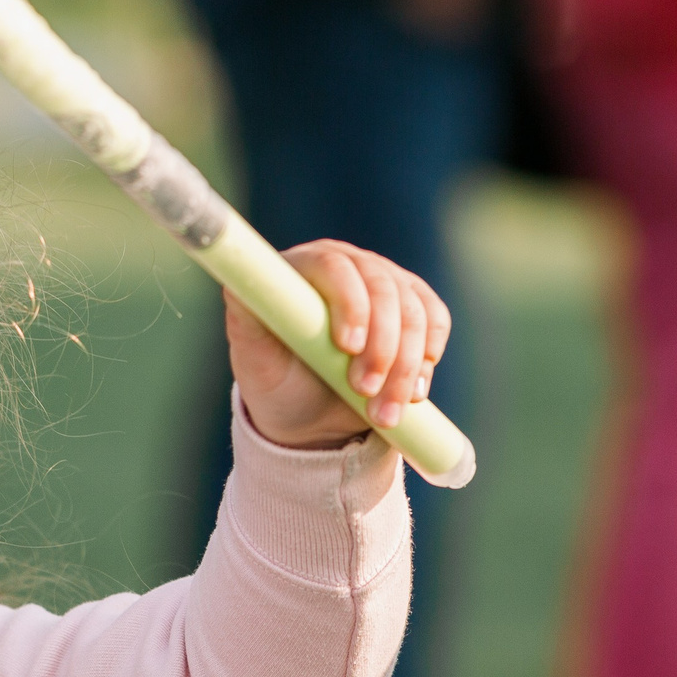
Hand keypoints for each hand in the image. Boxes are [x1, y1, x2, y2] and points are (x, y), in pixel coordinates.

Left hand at [227, 239, 449, 450]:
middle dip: (381, 347)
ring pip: (413, 312)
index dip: (349, 303)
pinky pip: (436, 321)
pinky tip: (413, 390)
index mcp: (302, 265)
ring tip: (385, 411)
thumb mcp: (252, 357)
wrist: (311, 412)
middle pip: (382, 289)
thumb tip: (240, 286)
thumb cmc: (275, 380)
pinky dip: (429, 358)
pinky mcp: (414, 304)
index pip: (333, 266)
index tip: (349, 348)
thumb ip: (246, 318)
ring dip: (406, 365)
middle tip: (365, 393)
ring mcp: (384, 280)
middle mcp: (346, 263)